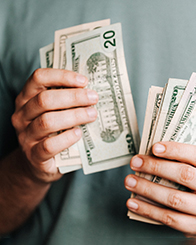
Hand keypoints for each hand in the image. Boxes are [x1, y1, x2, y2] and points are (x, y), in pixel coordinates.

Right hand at [11, 68, 97, 182]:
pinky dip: (66, 138)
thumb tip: (91, 91)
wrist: (36, 162)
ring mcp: (26, 136)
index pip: (39, 78)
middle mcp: (22, 115)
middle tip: (93, 98)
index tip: (84, 81)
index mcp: (26, 99)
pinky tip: (78, 134)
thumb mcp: (54, 112)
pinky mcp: (33, 155)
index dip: (62, 76)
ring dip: (74, 116)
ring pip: (47, 122)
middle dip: (73, 97)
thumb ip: (66, 101)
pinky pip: (49, 145)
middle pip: (44, 100)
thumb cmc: (51, 132)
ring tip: (92, 114)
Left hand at [125, 142, 195, 236]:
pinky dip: (148, 210)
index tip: (154, 147)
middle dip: (156, 167)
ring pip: (174, 199)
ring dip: (147, 189)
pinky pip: (169, 219)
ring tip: (130, 181)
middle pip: (185, 175)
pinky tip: (134, 202)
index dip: (176, 150)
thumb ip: (188, 160)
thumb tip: (153, 153)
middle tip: (136, 162)